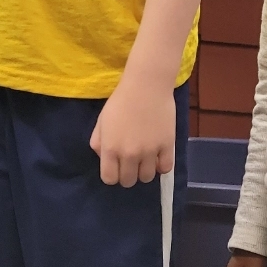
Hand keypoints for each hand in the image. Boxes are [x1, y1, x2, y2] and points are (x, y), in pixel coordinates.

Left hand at [89, 70, 174, 186]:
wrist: (146, 84)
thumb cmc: (122, 100)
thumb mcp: (102, 121)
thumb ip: (99, 143)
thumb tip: (106, 159)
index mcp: (111, 149)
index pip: (110, 179)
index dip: (113, 174)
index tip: (117, 165)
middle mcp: (129, 154)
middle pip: (128, 181)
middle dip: (128, 173)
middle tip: (132, 160)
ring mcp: (149, 152)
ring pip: (146, 177)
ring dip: (145, 170)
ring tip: (146, 157)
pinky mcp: (167, 146)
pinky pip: (165, 168)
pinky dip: (162, 165)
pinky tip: (159, 155)